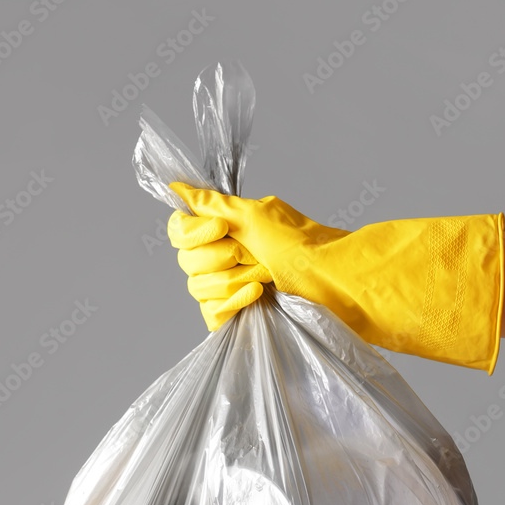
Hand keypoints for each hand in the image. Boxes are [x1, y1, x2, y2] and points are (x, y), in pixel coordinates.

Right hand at [167, 181, 347, 330]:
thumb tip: (178, 187)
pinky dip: (233, 304)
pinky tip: (256, 296)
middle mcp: (219, 258)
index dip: (194, 232)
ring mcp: (225, 290)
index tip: (222, 229)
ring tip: (264, 276)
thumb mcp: (254, 215)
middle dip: (221, 257)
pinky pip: (211, 314)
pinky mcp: (233, 316)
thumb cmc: (298, 246)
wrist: (326, 280)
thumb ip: (210, 204)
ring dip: (234, 281)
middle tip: (253, 254)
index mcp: (220, 231)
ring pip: (198, 288)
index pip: (179, 232)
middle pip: (186, 262)